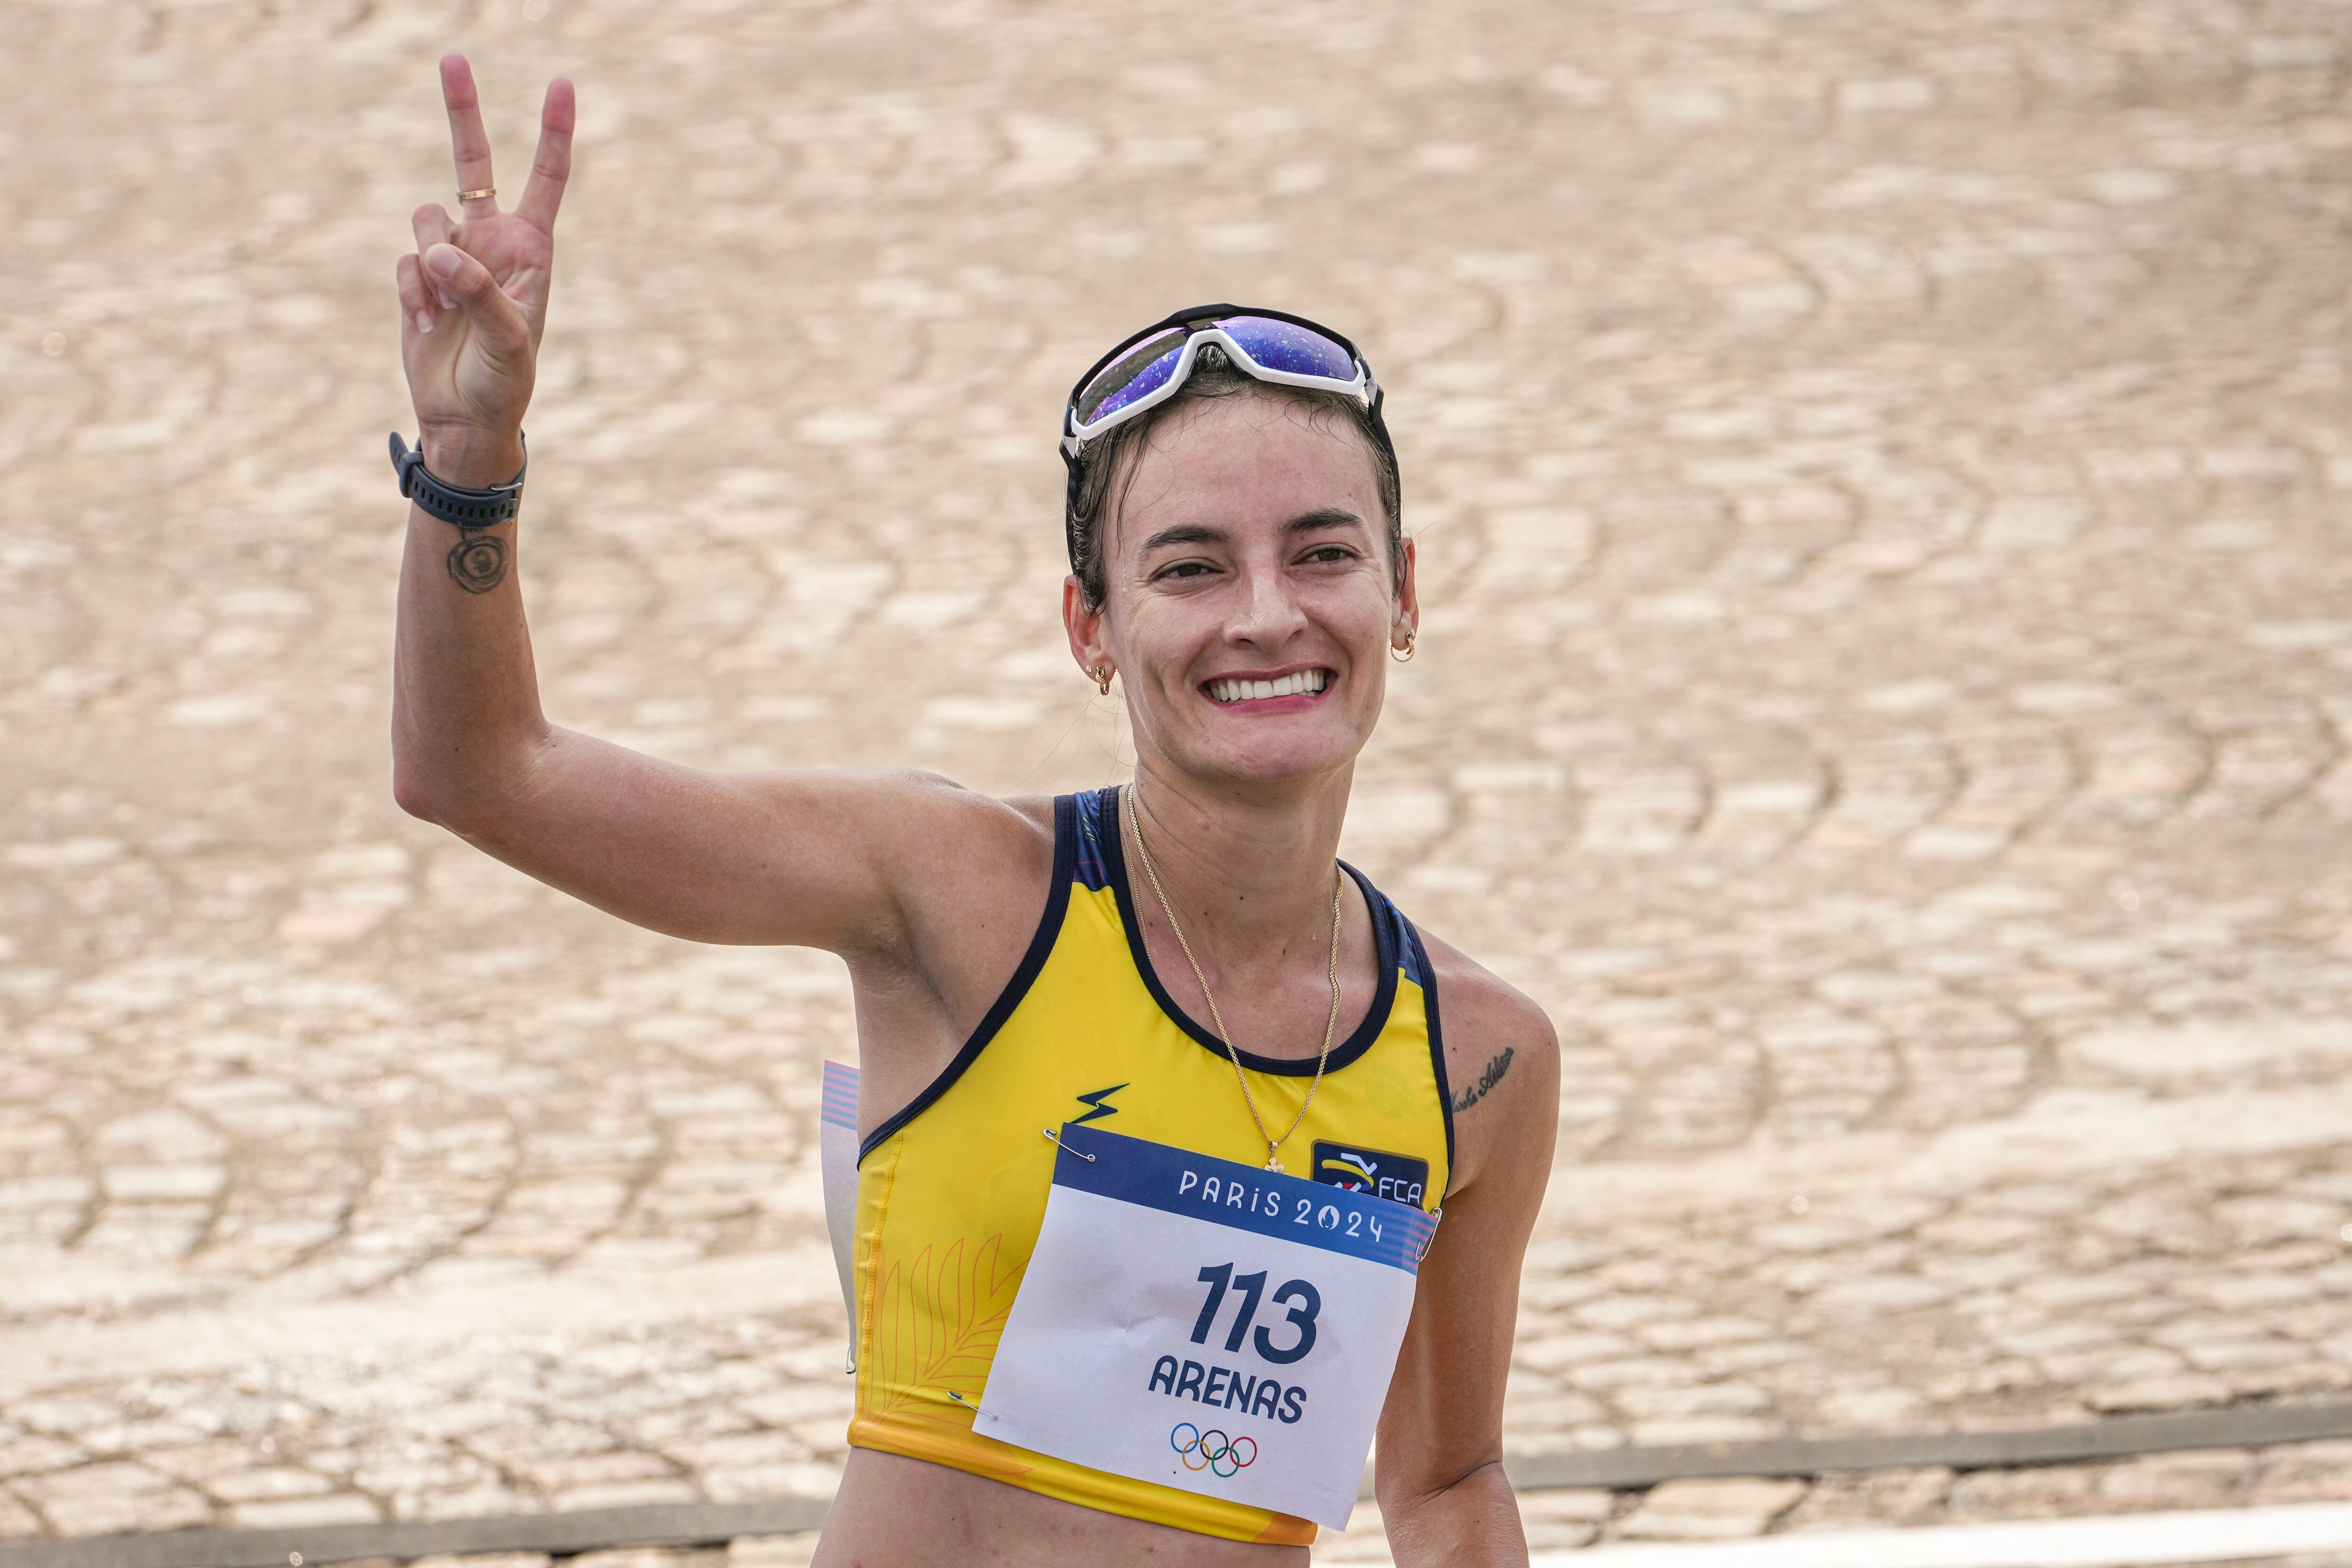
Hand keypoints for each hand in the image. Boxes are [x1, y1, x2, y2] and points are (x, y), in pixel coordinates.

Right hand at [395, 55, 573, 485]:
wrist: (466, 418)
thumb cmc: (505, 382)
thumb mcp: (508, 340)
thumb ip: (478, 291)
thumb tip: (437, 248)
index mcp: (532, 250)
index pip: (545, 180)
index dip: (553, 133)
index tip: (561, 84)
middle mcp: (492, 242)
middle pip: (474, 164)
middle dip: (463, 111)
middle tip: (453, 57)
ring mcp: (452, 257)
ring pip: (425, 219)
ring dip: (430, 263)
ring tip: (446, 312)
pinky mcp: (417, 278)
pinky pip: (404, 263)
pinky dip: (412, 294)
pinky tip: (429, 326)